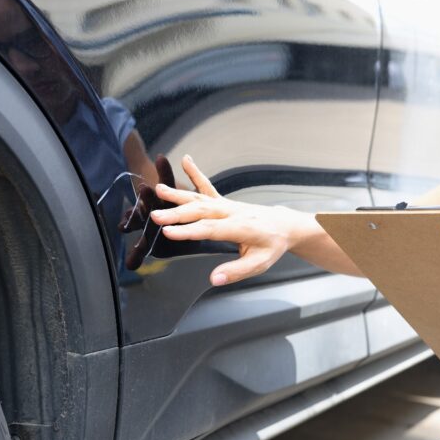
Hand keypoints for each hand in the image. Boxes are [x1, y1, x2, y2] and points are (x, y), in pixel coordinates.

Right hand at [150, 155, 298, 285]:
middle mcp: (231, 212)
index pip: (210, 229)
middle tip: (156, 217)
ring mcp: (226, 205)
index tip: (168, 233)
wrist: (284, 225)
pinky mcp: (223, 201)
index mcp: (240, 228)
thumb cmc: (271, 245)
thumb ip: (236, 271)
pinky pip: (207, 187)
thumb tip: (214, 278)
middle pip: (200, 212)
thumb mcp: (259, 264)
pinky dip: (195, 173)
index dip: (188, 231)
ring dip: (178, 195)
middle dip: (176, 214)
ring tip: (159, 190)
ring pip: (199, 199)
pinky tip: (186, 161)